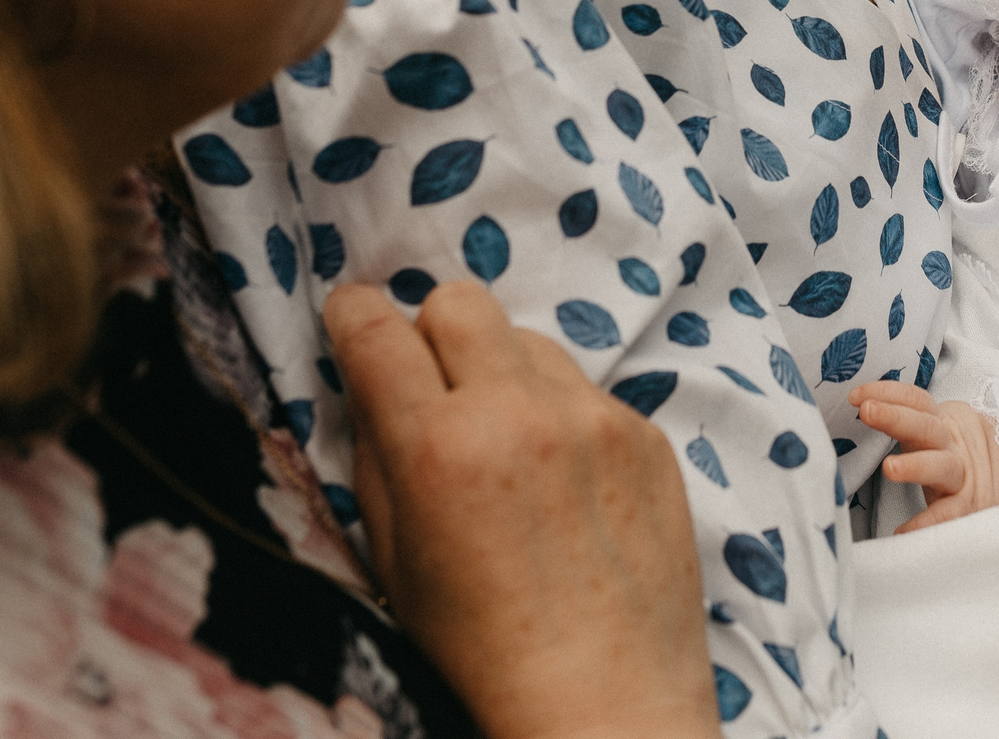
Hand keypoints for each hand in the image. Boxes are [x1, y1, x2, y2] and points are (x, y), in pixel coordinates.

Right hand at [326, 282, 718, 738]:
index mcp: (437, 448)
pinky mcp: (644, 432)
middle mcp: (516, 413)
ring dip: (502, 372)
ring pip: (527, 340)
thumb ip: (375, 456)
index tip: (353, 314)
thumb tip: (372, 384)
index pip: (378, 332)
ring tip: (505, 447)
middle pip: (459, 302)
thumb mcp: (392, 559)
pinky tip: (563, 484)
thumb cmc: (480, 646)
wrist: (604, 695)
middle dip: (432, 331)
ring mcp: (592, 416)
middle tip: (432, 384)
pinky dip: (562, 417)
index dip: (355, 315)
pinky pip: (585, 390)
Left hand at [849, 380, 998, 529]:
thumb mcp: (940, 431)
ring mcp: (961, 475)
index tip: (856, 395)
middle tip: (868, 411)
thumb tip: (861, 407)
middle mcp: (951, 444)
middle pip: (924, 426)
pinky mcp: (968, 507)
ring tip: (890, 469)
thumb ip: (910, 423)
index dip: (887, 393)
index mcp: (941, 423)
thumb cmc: (962, 455)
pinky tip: (903, 531)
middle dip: (896, 417)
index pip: (916, 400)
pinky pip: (947, 514)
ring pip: (939, 466)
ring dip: (915, 465)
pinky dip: (927, 523)